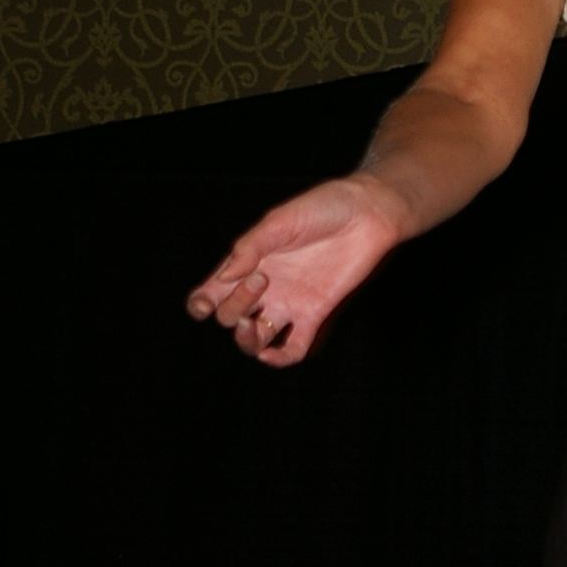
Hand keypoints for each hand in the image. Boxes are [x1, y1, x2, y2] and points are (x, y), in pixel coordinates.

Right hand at [186, 174, 405, 367]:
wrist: (366, 213)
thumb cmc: (322, 208)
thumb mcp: (280, 220)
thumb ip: (250, 247)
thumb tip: (222, 278)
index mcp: (248, 263)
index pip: (211, 293)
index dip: (199, 305)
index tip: (206, 303)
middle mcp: (264, 287)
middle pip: (230, 316)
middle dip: (234, 306)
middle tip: (262, 278)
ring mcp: (289, 302)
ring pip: (255, 338)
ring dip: (246, 340)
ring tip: (253, 323)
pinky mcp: (315, 313)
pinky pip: (294, 347)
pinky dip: (280, 358)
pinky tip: (272, 354)